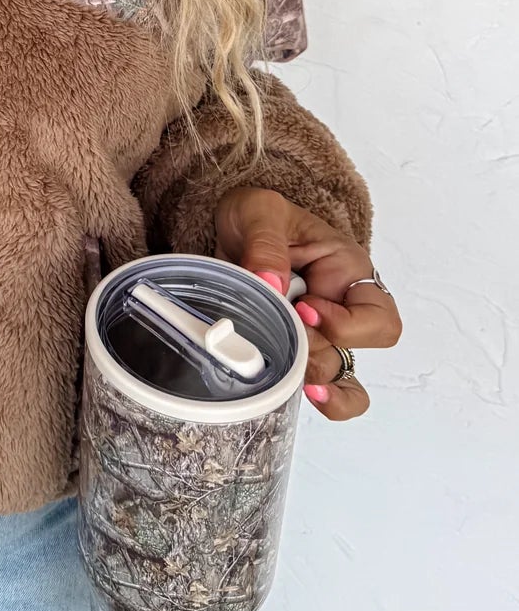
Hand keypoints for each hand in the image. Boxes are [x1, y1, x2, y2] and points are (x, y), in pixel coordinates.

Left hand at [213, 186, 401, 422]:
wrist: (234, 228)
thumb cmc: (258, 216)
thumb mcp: (260, 211)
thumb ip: (265, 242)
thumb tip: (272, 284)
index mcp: (347, 272)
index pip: (376, 316)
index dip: (343, 324)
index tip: (304, 307)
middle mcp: (342, 309)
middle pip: (356, 354)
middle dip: (318, 353)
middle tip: (285, 336)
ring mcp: (318, 333)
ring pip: (343, 380)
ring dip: (316, 384)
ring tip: (291, 381)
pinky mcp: (292, 348)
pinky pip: (321, 387)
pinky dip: (316, 399)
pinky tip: (294, 396)